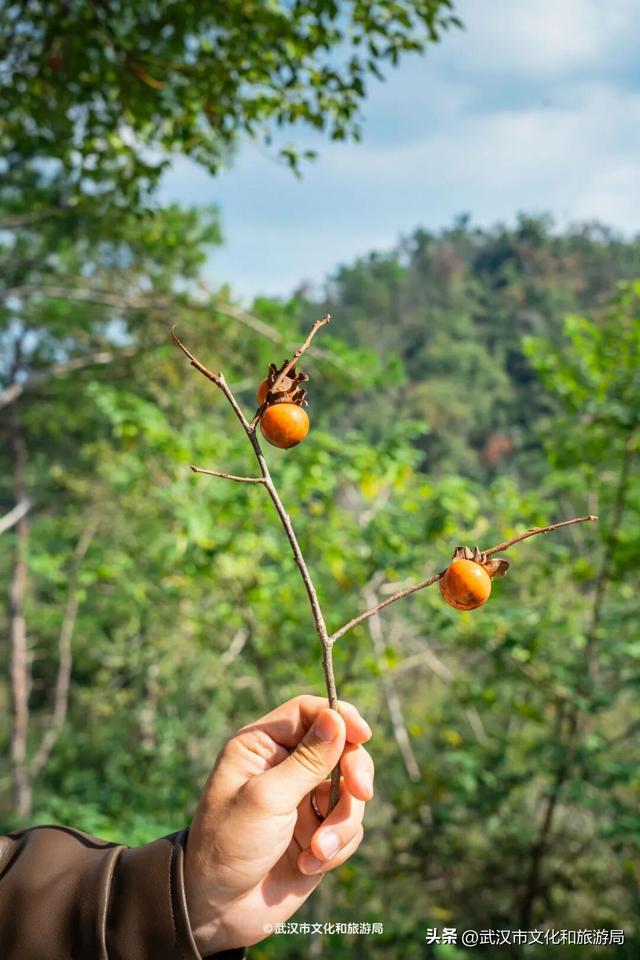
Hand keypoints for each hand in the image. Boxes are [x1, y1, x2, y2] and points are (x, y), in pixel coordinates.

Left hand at [183, 695, 373, 954]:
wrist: (218, 910)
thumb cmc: (229, 845)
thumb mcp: (266, 798)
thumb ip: (307, 759)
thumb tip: (337, 717)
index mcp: (263, 745)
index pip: (308, 712)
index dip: (339, 716)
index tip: (363, 735)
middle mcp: (286, 766)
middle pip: (341, 747)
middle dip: (354, 772)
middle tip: (361, 793)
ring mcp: (304, 800)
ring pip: (351, 792)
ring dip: (342, 823)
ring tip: (318, 850)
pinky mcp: (319, 832)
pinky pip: (350, 827)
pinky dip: (336, 847)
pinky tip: (310, 865)